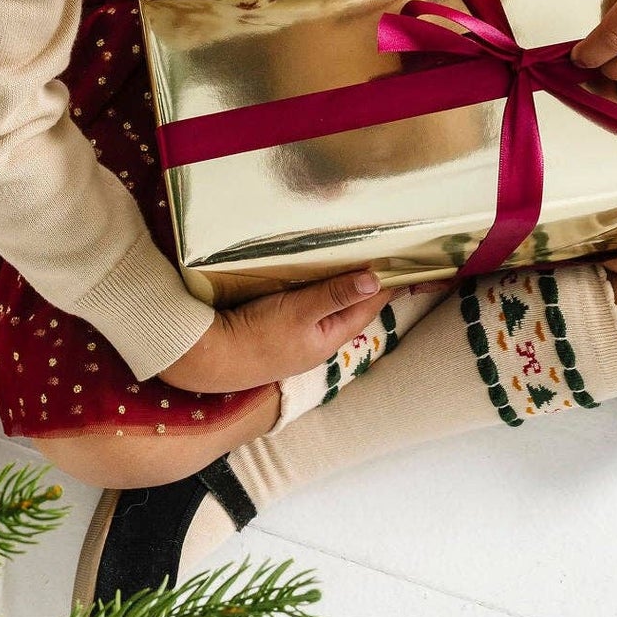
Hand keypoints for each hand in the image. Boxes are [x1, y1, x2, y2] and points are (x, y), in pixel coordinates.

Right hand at [160, 270, 389, 395]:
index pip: (368, 306)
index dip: (388, 285)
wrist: (211, 358)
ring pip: (329, 307)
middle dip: (368, 285)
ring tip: (356, 263)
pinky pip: (308, 308)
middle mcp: (318, 339)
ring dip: (342, 287)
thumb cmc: (257, 337)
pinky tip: (313, 280)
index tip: (405, 263)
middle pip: (351, 307)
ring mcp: (298, 337)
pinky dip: (317, 291)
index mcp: (330, 337)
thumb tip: (376, 280)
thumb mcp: (299, 312)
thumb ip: (334, 294)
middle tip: (384, 258)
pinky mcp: (278, 331)